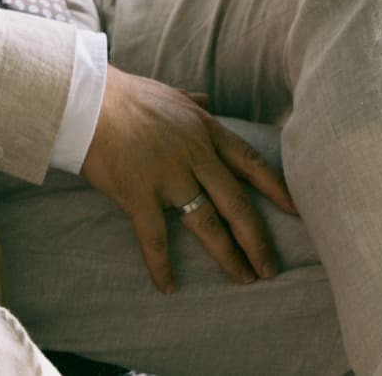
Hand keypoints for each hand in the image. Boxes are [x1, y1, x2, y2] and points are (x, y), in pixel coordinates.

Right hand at [77, 68, 295, 291]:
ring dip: (228, 255)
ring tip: (243, 278)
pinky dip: (161, 265)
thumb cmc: (124, 94)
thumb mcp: (168, 94)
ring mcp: (168, 175)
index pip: (250, 163)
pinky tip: (168, 286)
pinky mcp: (139, 193)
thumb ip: (191, 102)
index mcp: (204, 130)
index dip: (276, 189)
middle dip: (258, 239)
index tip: (297, 211)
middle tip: (270, 267)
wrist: (84, 97)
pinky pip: (155, 237)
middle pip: (237, 203)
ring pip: (207, 223)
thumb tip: (206, 100)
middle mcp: (194, 155)